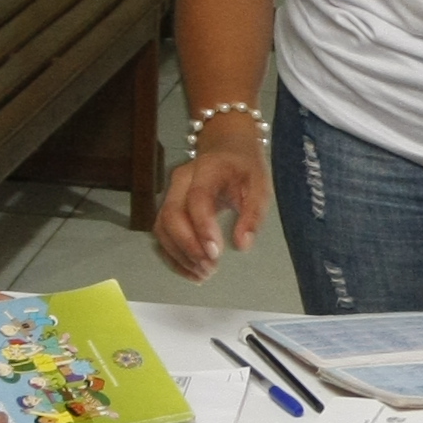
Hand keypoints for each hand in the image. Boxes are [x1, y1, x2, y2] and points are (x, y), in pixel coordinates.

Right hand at [154, 134, 268, 279]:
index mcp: (206, 169)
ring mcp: (170, 194)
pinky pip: (162, 235)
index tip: (216, 253)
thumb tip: (242, 245)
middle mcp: (180, 181)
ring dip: (179, 256)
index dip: (203, 228)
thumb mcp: (260, 185)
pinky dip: (173, 257)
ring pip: (162, 229)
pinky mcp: (166, 209)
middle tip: (210, 268)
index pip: (196, 199)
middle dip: (188, 247)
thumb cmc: (244, 167)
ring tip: (203, 275)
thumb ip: (253, 214)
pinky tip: (191, 271)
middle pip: (171, 216)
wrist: (227, 148)